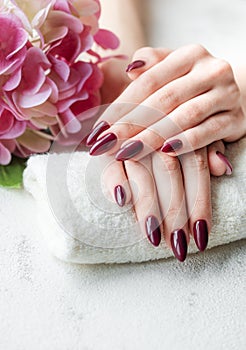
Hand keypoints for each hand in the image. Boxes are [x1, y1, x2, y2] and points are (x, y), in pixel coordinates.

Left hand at [87, 45, 245, 159]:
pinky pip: (209, 132)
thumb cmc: (192, 83)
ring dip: (153, 136)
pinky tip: (165, 152)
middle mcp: (211, 70)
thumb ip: (151, 64)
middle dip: (131, 125)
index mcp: (190, 55)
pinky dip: (187, 142)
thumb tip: (129, 68)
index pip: (149, 82)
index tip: (99, 129)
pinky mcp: (236, 119)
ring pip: (184, 117)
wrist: (233, 93)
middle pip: (164, 100)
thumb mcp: (173, 68)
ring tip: (127, 152)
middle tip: (106, 145)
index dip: (122, 106)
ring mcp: (226, 94)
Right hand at [101, 140, 231, 261]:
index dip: (200, 203)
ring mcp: (130, 141)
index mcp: (182, 130)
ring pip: (142, 173)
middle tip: (178, 245)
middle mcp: (157, 135)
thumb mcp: (193, 138)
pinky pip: (110, 167)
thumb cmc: (166, 139)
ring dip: (149, 207)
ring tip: (154, 237)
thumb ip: (209, 150)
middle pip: (169, 172)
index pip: (196, 166)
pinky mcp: (106, 150)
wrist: (128, 120)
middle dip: (175, 212)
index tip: (201, 235)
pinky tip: (122, 203)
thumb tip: (223, 168)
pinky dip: (115, 183)